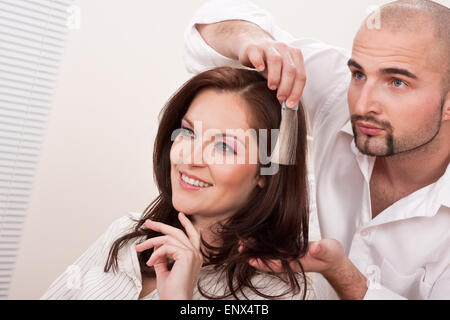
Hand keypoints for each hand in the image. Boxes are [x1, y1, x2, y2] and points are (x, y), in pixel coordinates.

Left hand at [135, 212, 202, 299]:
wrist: (176, 301)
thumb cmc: (172, 291)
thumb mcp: (164, 271)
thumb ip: (161, 258)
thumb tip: (155, 246)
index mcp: (194, 257)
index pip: (193, 235)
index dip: (187, 224)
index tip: (180, 215)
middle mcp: (196, 254)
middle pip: (178, 232)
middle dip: (161, 226)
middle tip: (148, 222)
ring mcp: (192, 254)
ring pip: (168, 238)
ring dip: (151, 242)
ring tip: (139, 248)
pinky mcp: (186, 256)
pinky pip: (166, 247)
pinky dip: (155, 253)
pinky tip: (150, 263)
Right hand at [237, 38, 305, 107]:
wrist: (251, 45)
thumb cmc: (268, 62)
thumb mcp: (279, 73)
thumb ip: (285, 86)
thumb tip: (288, 105)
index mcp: (294, 55)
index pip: (300, 75)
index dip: (297, 91)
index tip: (290, 104)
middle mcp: (284, 49)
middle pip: (290, 69)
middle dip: (287, 86)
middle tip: (281, 97)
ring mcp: (269, 47)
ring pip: (276, 61)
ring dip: (275, 76)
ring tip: (272, 87)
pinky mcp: (254, 48)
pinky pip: (257, 54)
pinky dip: (259, 62)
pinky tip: (259, 69)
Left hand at [241, 238, 367, 298]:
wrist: (333, 259)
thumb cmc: (331, 255)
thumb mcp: (329, 250)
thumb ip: (322, 249)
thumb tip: (314, 248)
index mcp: (296, 263)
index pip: (274, 263)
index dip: (261, 260)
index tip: (249, 256)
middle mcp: (288, 261)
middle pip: (267, 259)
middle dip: (253, 253)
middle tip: (240, 245)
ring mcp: (287, 257)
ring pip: (267, 255)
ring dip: (255, 249)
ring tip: (243, 241)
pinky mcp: (288, 251)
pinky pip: (272, 250)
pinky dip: (262, 245)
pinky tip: (255, 238)